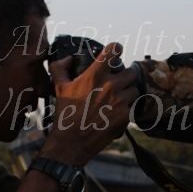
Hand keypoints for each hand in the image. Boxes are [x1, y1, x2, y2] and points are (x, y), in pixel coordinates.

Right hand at [43, 43, 138, 165]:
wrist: (72, 142)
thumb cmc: (65, 114)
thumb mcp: (59, 88)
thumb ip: (60, 68)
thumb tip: (66, 59)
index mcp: (95, 75)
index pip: (114, 50)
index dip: (116, 49)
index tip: (116, 52)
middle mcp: (111, 86)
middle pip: (131, 72)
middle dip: (125, 76)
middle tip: (118, 83)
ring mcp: (120, 101)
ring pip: (134, 90)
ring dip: (128, 93)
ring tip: (117, 100)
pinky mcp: (126, 116)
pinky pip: (132, 107)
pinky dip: (126, 110)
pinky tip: (115, 114)